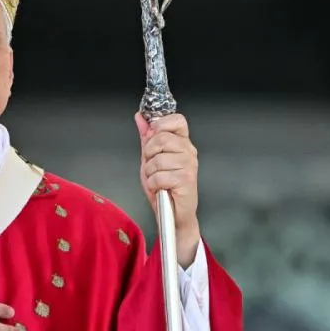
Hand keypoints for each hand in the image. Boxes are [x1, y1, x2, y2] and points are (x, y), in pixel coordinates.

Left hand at [135, 112, 200, 265]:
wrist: (173, 213)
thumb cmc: (164, 186)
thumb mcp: (150, 158)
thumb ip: (146, 137)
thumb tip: (140, 117)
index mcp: (182, 143)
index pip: (177, 120)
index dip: (161, 124)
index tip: (153, 134)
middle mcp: (188, 151)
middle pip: (161, 138)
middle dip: (149, 153)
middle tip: (153, 166)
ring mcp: (189, 165)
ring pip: (158, 159)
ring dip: (150, 173)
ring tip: (157, 179)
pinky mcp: (186, 179)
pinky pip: (159, 176)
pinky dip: (153, 184)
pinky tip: (159, 188)